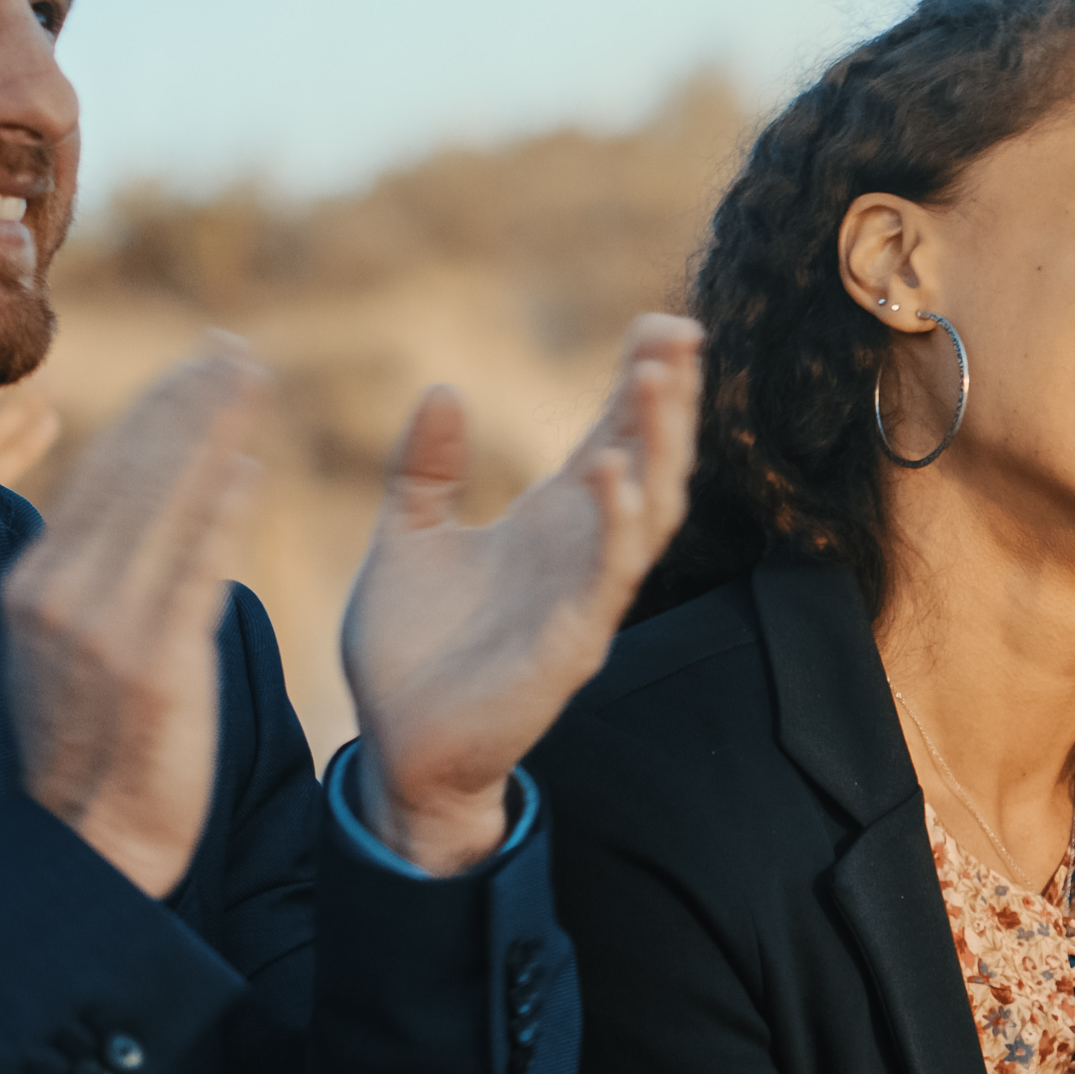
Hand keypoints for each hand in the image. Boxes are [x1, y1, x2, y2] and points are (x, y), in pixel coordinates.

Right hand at [6, 342, 267, 899]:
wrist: (88, 844)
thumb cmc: (93, 751)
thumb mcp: (71, 650)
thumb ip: (98, 581)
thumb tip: (139, 509)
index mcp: (40, 584)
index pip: (104, 476)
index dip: (155, 412)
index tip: (199, 365)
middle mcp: (60, 594)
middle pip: (132, 474)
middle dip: (186, 402)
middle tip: (237, 349)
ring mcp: (101, 627)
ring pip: (160, 505)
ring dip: (209, 433)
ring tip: (251, 380)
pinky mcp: (149, 664)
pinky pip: (189, 571)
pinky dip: (216, 512)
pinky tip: (246, 465)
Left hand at [339, 312, 701, 871]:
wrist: (398, 748)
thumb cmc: (412, 651)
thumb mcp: (408, 538)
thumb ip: (426, 468)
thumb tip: (442, 388)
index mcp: (551, 524)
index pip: (615, 438)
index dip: (643, 384)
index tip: (661, 325)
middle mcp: (582, 554)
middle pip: (651, 463)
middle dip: (669, 400)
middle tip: (677, 334)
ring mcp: (585, 598)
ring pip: (649, 512)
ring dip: (657, 446)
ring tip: (654, 379)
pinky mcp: (572, 644)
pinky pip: (609, 577)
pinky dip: (614, 522)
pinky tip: (607, 469)